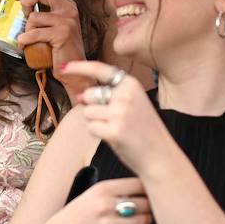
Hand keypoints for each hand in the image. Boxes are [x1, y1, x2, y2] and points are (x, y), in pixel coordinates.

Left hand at [13, 0, 84, 80]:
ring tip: (29, 40)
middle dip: (26, 0)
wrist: (74, 70)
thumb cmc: (59, 50)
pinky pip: (34, 33)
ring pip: (34, 17)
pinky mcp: (63, 34)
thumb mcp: (54, 26)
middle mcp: (69, 9)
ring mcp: (67, 21)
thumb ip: (44, 13)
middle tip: (24, 14)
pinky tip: (24, 45)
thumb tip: (21, 1)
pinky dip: (25, 40)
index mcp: (67, 4)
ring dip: (26, 30)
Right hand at [48, 176, 151, 223]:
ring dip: (147, 221)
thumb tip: (149, 187)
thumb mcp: (94, 193)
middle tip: (147, 209)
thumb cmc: (81, 213)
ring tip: (142, 220)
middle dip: (149, 207)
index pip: (139, 184)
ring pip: (144, 221)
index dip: (149, 188)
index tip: (150, 193)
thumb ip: (117, 189)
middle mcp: (105, 205)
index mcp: (103, 189)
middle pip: (145, 203)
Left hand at [63, 60, 171, 175]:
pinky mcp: (114, 131)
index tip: (63, 67)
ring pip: (87, 112)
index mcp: (131, 84)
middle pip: (89, 95)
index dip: (79, 67)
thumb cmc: (144, 131)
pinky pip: (91, 128)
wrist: (161, 156)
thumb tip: (78, 96)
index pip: (100, 69)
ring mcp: (120, 113)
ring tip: (116, 129)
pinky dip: (98, 134)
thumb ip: (109, 96)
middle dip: (92, 107)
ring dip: (96, 123)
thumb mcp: (133, 104)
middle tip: (113, 120)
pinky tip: (115, 138)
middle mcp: (125, 95)